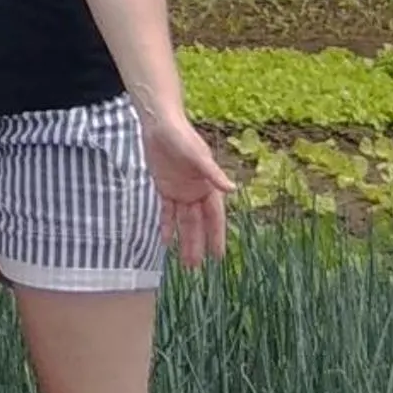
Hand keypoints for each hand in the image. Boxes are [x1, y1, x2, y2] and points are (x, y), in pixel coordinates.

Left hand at [143, 111, 232, 267]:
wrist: (160, 124)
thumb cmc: (182, 137)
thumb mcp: (197, 155)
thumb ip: (213, 173)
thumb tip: (233, 190)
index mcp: (208, 186)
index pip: (214, 217)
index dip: (217, 236)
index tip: (219, 256)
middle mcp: (196, 192)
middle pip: (198, 224)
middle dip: (198, 244)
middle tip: (196, 268)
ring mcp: (180, 191)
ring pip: (184, 221)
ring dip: (184, 240)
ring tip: (184, 262)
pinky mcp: (164, 186)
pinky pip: (166, 211)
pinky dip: (166, 225)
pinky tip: (165, 241)